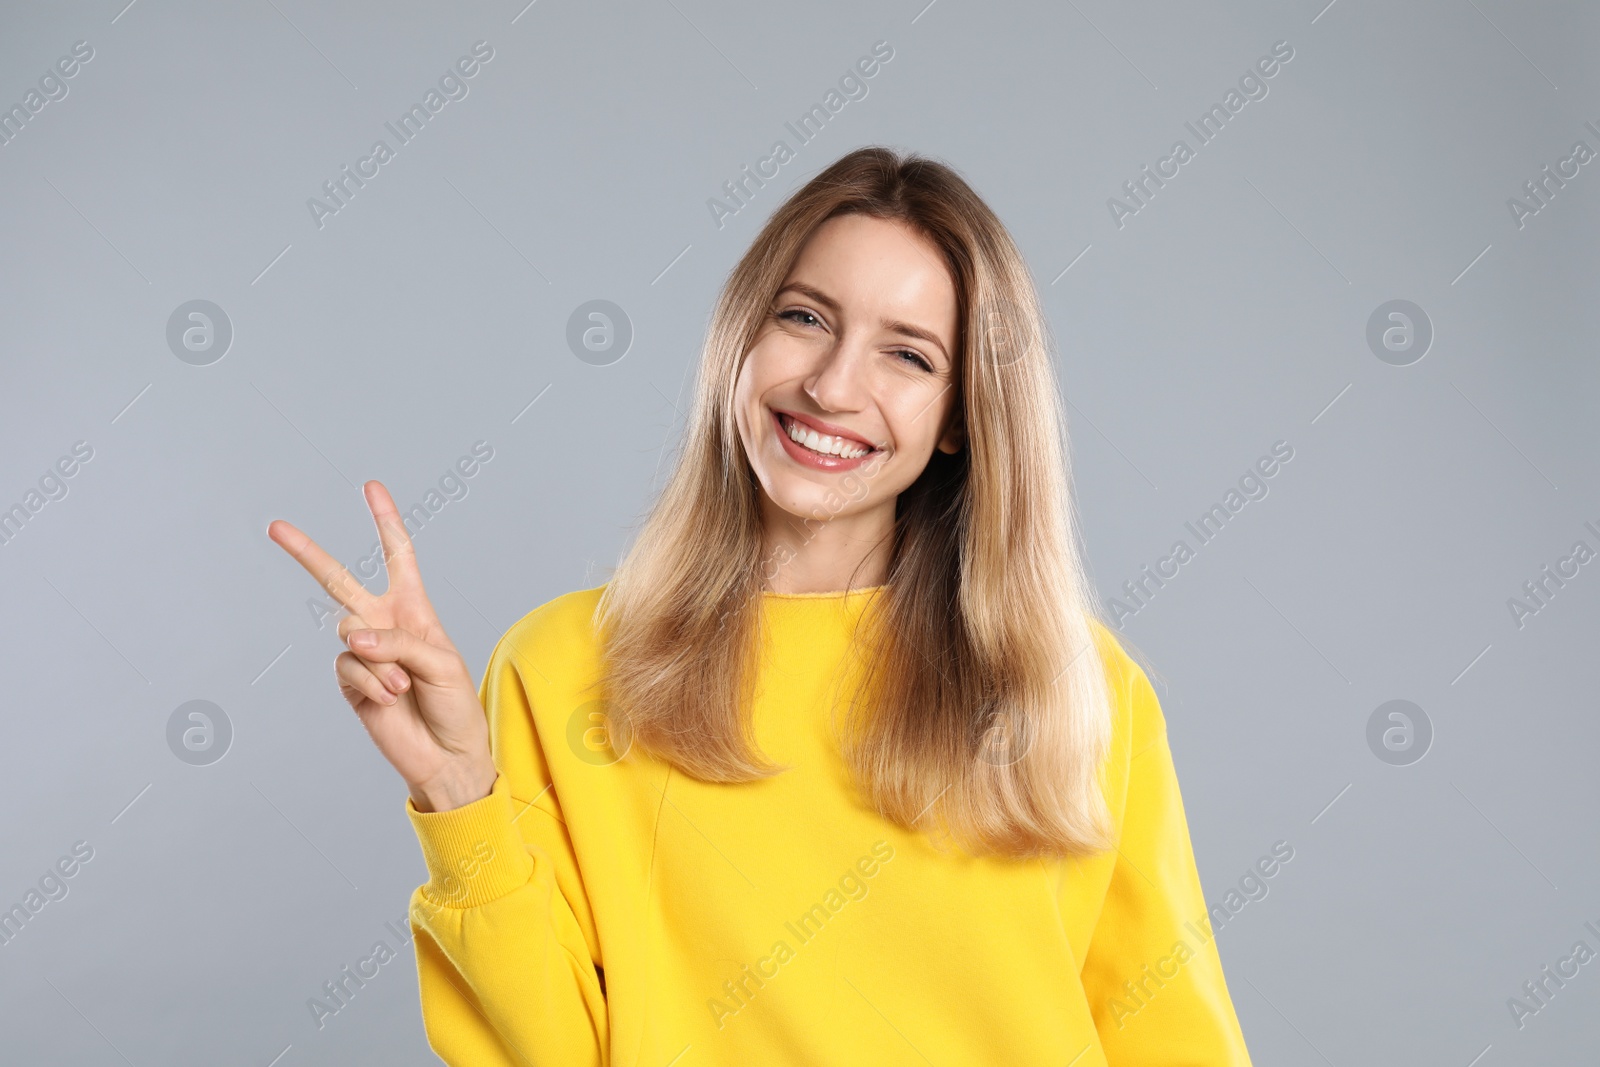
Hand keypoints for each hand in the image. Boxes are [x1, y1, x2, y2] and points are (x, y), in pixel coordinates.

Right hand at [268, 481, 497, 812]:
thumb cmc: (454, 705)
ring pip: (350, 632)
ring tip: (404, 687)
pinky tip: (390, 699)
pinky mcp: (350, 682)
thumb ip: (399, 642)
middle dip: (307, 552)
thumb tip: (352, 636)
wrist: (445, 755)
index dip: (385, 521)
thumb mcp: (441, 663)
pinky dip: (371, 682)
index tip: (371, 487)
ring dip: (381, 661)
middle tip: (275, 526)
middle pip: (338, 580)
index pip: (397, 556)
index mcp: (413, 610)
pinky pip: (348, 667)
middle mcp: (383, 625)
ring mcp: (363, 654)